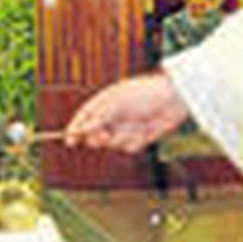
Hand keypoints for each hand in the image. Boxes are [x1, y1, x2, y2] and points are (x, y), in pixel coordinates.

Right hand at [63, 73, 188, 153]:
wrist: (173, 100)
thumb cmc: (143, 94)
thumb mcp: (116, 104)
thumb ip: (97, 119)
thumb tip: (79, 131)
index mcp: (104, 102)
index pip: (84, 118)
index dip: (75, 129)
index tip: (70, 140)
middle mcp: (112, 116)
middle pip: (93, 135)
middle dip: (97, 138)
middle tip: (105, 135)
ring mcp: (125, 128)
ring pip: (111, 144)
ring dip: (120, 139)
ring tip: (133, 128)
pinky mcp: (138, 138)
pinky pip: (128, 147)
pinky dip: (134, 141)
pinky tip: (145, 131)